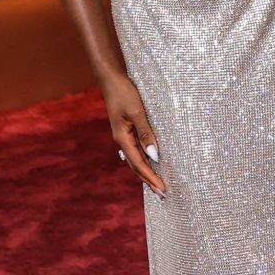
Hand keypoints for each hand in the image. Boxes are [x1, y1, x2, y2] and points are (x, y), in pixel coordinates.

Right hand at [101, 74, 163, 193]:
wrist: (112, 79)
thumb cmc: (125, 92)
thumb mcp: (137, 112)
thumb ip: (146, 133)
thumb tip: (154, 155)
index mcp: (122, 138)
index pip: (139, 164)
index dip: (151, 178)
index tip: (162, 189)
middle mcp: (122, 140)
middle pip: (136, 166)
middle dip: (149, 181)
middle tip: (163, 195)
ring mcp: (124, 136)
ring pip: (136, 160)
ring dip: (146, 173)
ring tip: (157, 185)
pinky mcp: (127, 130)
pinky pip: (136, 150)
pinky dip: (144, 161)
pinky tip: (151, 165)